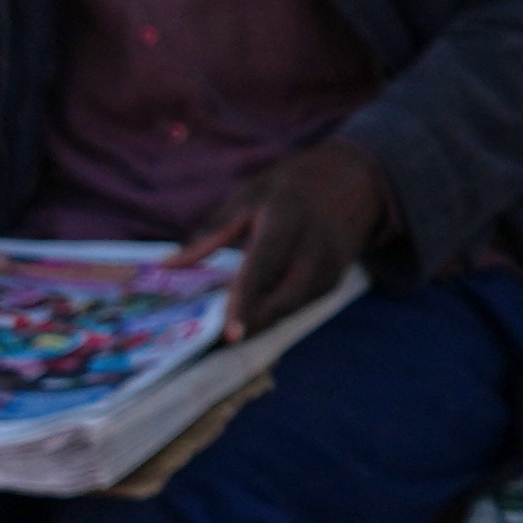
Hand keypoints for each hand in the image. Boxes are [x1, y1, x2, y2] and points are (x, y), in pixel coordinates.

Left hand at [222, 133, 395, 340]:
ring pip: (292, 307)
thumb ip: (211, 233)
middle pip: (284, 299)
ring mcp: (330, 266)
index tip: (229, 333)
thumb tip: (168, 265)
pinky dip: (276, 312)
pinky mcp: (335, 280)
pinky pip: (300, 304)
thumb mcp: (248, 195)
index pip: (263, 268)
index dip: (245, 302)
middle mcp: (314, 247)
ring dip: (262, 322)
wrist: (354, 182)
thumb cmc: (289, 187)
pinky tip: (256, 316)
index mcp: (288, 219)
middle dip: (254, 323)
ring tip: (233, 331)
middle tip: (220, 340)